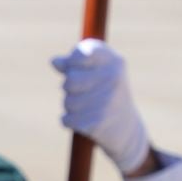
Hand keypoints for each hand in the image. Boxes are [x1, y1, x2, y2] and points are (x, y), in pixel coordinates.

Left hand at [52, 38, 152, 174]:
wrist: (127, 128)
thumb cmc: (107, 94)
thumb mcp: (97, 73)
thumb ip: (74, 64)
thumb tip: (54, 61)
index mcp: (114, 61)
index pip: (82, 52)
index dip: (72, 61)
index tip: (76, 67)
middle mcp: (113, 79)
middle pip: (70, 80)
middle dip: (69, 88)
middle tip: (82, 92)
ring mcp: (106, 101)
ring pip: (67, 101)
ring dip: (70, 106)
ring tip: (86, 107)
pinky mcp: (97, 123)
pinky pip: (66, 119)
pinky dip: (70, 121)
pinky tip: (84, 121)